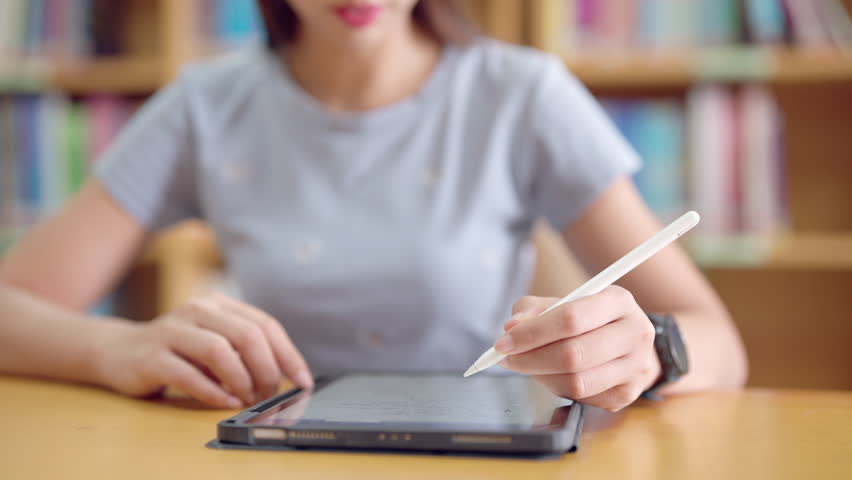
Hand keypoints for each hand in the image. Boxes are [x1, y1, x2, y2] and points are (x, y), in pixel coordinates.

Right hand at [94, 293, 312, 407]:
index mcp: (219, 305)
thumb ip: (243, 352)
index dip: (288, 355)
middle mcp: (197, 310)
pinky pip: (189, 375)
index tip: (303, 381)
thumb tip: (284, 378)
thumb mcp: (213, 342)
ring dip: (242, 380)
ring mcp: (172, 331)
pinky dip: (213, 393)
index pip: (265, 325)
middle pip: (247, 336)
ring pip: (220, 351)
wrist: (117, 351)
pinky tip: (226, 403)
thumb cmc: (177, 351)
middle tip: (271, 395)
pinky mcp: (151, 357)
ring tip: (248, 399)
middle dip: (267, 370)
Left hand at [497, 286, 659, 411]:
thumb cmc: (589, 319)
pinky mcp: (627, 393)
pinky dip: (556, 388)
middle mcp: (634, 333)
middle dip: (530, 359)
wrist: (628, 342)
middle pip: (573, 355)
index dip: (532, 333)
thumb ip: (534, 310)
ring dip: (541, 376)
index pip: (570, 319)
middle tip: (507, 359)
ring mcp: (635, 367)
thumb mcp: (563, 302)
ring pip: (576, 382)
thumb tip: (511, 328)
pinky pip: (581, 398)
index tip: (503, 342)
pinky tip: (550, 375)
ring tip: (527, 365)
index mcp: (618, 301)